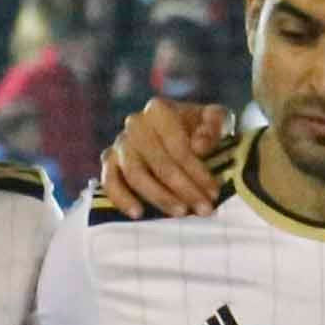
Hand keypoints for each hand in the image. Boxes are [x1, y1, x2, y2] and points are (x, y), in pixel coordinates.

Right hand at [94, 101, 232, 219]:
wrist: (179, 132)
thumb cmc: (200, 127)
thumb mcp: (215, 119)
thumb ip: (214, 124)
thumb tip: (199, 145)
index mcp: (159, 110)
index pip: (177, 146)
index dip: (197, 171)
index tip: (214, 193)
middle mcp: (135, 124)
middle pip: (159, 162)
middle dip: (184, 189)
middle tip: (204, 209)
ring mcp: (120, 143)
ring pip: (135, 174)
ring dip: (159, 196)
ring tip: (180, 212)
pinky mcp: (109, 161)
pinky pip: (109, 181)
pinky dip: (121, 198)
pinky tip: (138, 214)